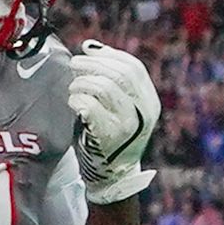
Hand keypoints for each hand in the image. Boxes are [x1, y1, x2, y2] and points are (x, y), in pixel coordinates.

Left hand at [60, 42, 159, 201]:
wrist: (112, 177)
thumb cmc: (111, 137)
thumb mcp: (121, 108)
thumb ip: (112, 81)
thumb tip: (91, 47)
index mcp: (149, 102)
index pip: (133, 68)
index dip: (109, 55)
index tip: (88, 50)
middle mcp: (143, 112)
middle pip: (119, 74)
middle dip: (92, 64)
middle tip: (73, 64)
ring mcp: (128, 125)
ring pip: (104, 88)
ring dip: (82, 83)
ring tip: (73, 88)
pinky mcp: (109, 136)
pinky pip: (90, 107)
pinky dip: (77, 100)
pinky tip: (73, 104)